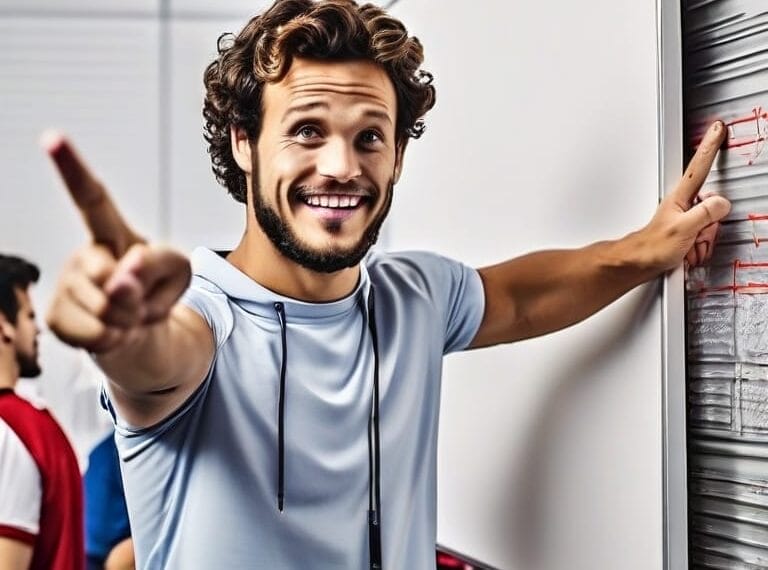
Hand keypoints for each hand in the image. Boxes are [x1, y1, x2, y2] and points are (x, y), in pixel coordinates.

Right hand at [42, 132, 190, 352]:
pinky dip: (116, 340)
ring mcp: (66, 285)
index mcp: (112, 233)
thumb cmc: (157, 291)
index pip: (92, 198)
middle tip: (141, 301)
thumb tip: (122, 276)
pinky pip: (95, 335)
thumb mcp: (179, 270)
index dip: (72, 168)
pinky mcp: (57, 316)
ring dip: (130, 321)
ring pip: (105, 309)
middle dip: (137, 297)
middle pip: (110, 275)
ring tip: (129, 317)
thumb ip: (159, 264)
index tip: (51, 138)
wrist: (139, 333)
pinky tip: (114, 332)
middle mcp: (82, 254)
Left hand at [642, 120, 730, 269]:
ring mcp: (684, 220)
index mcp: (681, 197)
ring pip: (710, 226)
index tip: (716, 129)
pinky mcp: (684, 234)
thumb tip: (721, 203)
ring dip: (702, 241)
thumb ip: (706, 212)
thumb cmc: (652, 247)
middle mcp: (683, 205)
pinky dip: (698, 249)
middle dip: (710, 227)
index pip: (699, 166)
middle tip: (695, 237)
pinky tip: (686, 253)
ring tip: (687, 246)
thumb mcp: (684, 228)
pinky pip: (703, 240)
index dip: (709, 146)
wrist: (637, 263)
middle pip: (713, 206)